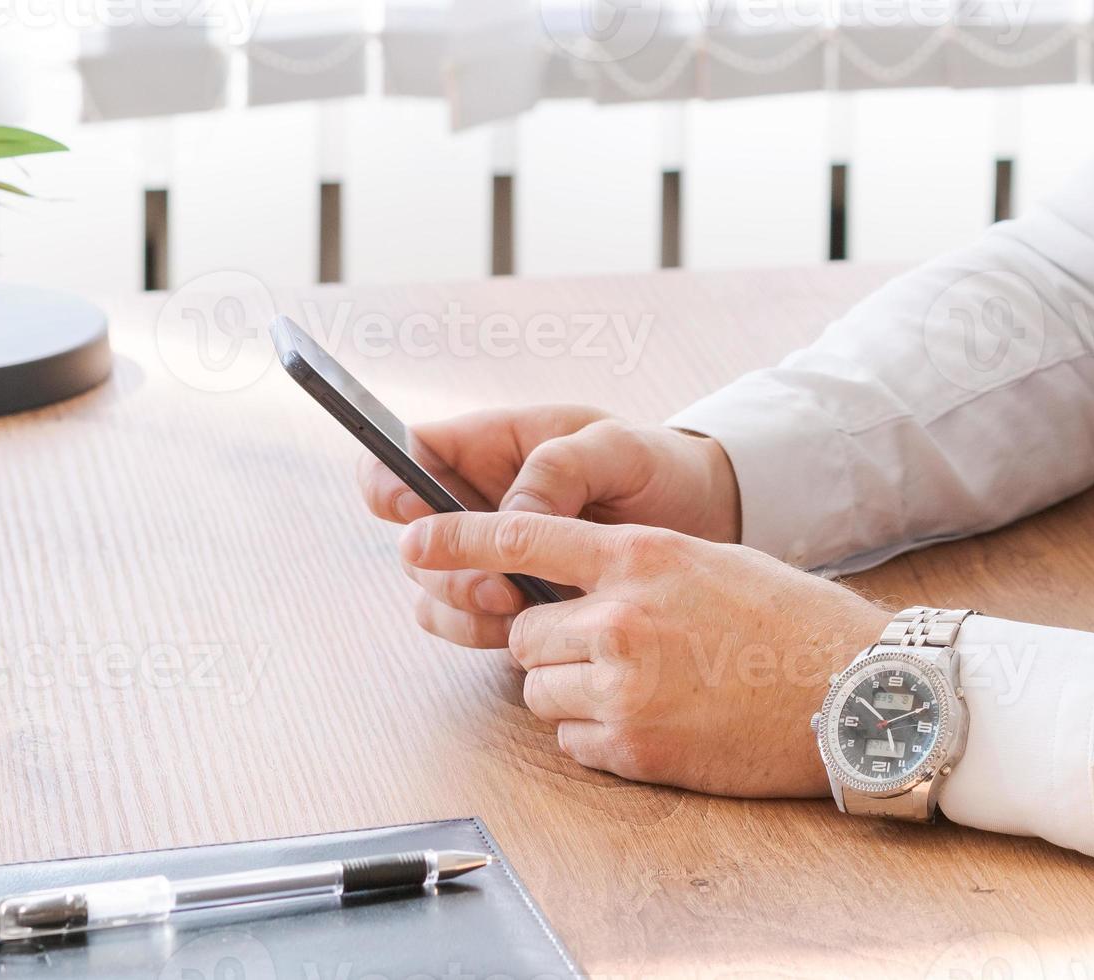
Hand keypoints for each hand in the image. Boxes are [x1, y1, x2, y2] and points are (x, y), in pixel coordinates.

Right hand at [357, 405, 742, 642]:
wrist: (705, 525)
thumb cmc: (659, 468)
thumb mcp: (619, 448)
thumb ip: (561, 470)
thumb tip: (511, 518)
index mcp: (490, 447)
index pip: (405, 455)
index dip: (388, 482)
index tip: (414, 508)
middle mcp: (476, 505)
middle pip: (413, 541)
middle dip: (444, 569)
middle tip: (499, 588)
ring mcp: (490, 560)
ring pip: (433, 593)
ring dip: (462, 611)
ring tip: (522, 611)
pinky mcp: (512, 604)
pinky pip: (471, 627)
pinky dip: (488, 637)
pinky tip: (534, 634)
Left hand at [400, 509, 891, 797]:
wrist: (854, 695)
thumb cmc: (790, 624)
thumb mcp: (709, 563)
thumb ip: (632, 566)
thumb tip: (569, 582)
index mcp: (641, 556)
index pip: (523, 535)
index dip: (457, 538)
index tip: (412, 539)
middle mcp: (621, 617)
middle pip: (524, 631)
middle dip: (552, 643)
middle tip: (610, 649)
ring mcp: (623, 686)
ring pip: (540, 690)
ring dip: (572, 691)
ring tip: (644, 687)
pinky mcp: (634, 747)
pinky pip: (571, 741)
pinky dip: (598, 736)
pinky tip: (655, 722)